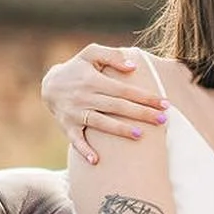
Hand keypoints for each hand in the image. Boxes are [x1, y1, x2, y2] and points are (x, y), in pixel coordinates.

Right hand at [41, 44, 169, 163]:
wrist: (48, 85)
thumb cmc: (76, 68)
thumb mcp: (90, 53)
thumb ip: (112, 55)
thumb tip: (133, 67)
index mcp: (94, 80)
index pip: (124, 89)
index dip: (145, 97)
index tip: (164, 104)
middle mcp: (85, 97)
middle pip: (117, 106)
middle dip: (141, 113)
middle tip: (162, 120)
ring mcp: (75, 113)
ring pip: (100, 123)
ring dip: (120, 130)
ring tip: (140, 135)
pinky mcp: (67, 126)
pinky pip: (75, 140)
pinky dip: (84, 150)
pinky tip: (96, 160)